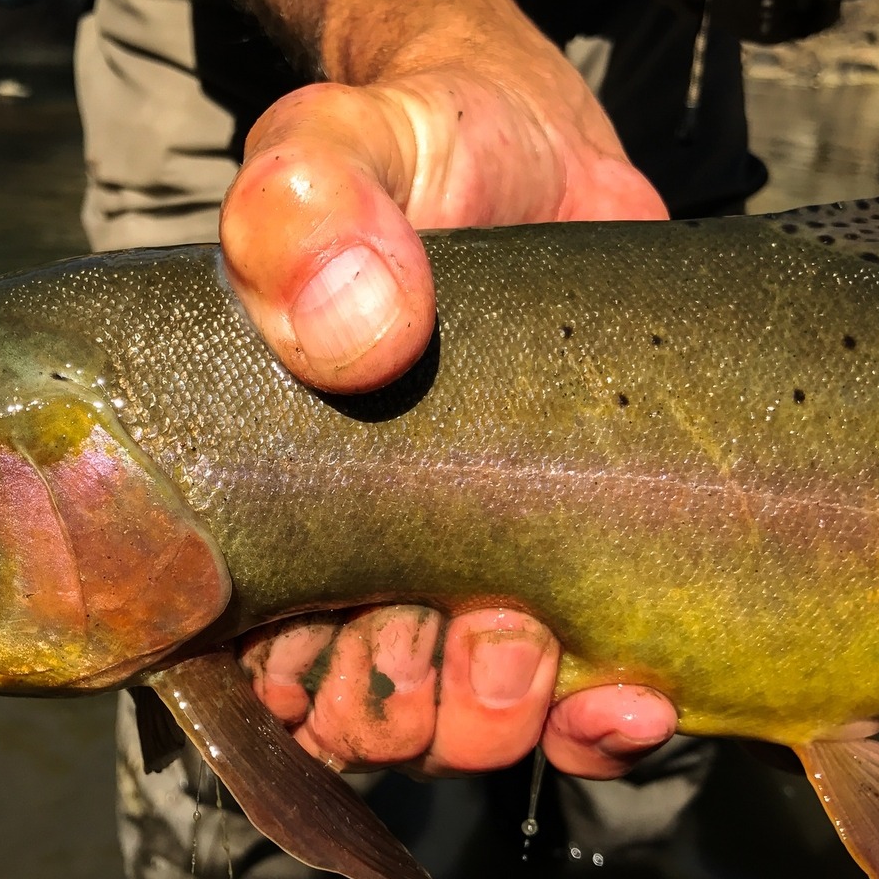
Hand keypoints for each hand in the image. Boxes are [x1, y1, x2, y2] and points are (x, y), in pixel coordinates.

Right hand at [224, 47, 672, 778]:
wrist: (545, 154)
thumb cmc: (416, 151)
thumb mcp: (343, 147)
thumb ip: (305, 208)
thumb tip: (352, 330)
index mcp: (268, 496)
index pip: (244, 654)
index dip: (294, 689)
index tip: (355, 640)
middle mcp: (360, 556)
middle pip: (361, 716)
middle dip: (415, 711)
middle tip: (479, 624)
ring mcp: (474, 572)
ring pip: (464, 729)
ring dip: (501, 723)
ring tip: (541, 643)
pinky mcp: (580, 572)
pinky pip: (583, 708)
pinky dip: (603, 731)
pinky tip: (635, 696)